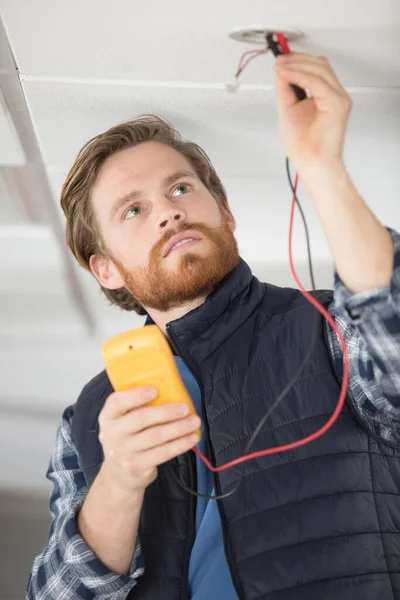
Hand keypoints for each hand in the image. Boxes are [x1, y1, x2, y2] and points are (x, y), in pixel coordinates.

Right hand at [98, 387, 200, 492]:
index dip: (135, 395)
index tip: (155, 390)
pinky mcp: (136, 466)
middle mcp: (111, 434)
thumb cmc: (128, 438)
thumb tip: (170, 390)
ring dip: (178, 428)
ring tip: (194, 421)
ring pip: (155, 436)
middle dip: (166, 412)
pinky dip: (180, 444)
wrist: (119, 474)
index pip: (116, 402)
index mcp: (108, 416)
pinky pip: (162, 453)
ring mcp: (123, 452)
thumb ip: (137, 407)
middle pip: (140, 419)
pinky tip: (191, 438)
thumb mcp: (123, 421)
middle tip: (185, 408)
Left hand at [274, 52, 352, 170]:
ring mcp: (338, 98)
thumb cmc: (303, 145)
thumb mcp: (287, 108)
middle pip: (319, 64)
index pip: (316, 68)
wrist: (311, 163)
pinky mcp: (337, 104)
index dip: (298, 59)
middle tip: (278, 60)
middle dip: (297, 58)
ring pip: (320, 68)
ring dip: (297, 64)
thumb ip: (286, 88)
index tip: (281, 58)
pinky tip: (287, 74)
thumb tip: (281, 69)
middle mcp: (335, 95)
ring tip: (279, 66)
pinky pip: (318, 82)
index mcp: (326, 96)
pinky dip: (300, 75)